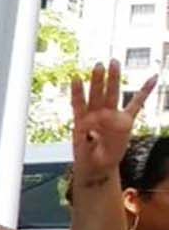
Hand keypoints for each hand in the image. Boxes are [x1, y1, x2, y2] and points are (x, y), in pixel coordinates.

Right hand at [70, 60, 156, 188]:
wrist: (95, 167)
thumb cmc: (108, 155)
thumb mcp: (119, 144)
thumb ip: (115, 130)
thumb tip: (95, 121)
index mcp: (122, 119)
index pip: (135, 102)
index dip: (145, 90)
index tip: (153, 77)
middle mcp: (107, 114)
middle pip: (111, 93)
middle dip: (112, 78)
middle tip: (113, 62)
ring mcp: (93, 116)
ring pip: (96, 95)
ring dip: (97, 81)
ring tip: (98, 66)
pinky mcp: (79, 121)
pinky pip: (77, 105)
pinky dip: (76, 92)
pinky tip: (75, 80)